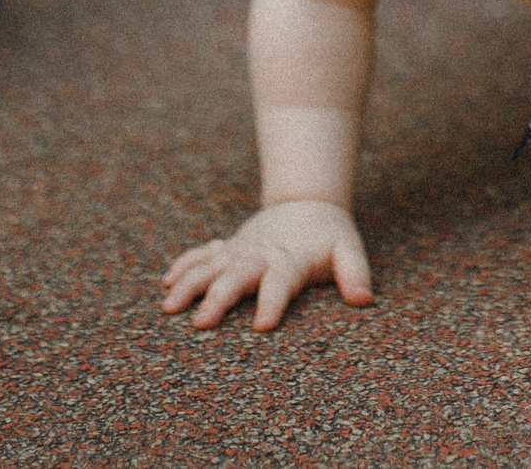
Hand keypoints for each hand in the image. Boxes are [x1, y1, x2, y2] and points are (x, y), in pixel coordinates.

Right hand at [161, 199, 374, 330]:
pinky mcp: (229, 248)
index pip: (282, 280)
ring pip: (212, 265)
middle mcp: (262, 254)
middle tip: (200, 323)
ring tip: (169, 305)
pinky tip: (167, 281)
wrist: (307, 202)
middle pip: (238, 275)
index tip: (261, 327)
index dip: (272, 301)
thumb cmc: (330, 236)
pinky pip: (203, 254)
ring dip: (190, 283)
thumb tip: (363, 300)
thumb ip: (355, 273)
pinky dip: (185, 264)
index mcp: (291, 258)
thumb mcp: (349, 250)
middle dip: (218, 298)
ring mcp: (242, 250)